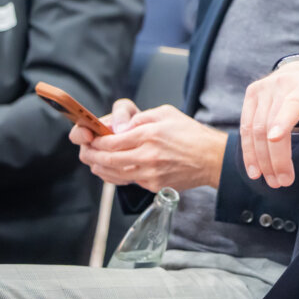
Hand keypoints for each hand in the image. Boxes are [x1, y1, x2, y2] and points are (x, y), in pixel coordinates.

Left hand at [73, 100, 228, 190]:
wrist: (212, 158)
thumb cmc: (191, 133)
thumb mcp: (166, 113)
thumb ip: (140, 118)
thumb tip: (120, 127)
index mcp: (150, 134)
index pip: (111, 141)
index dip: (96, 140)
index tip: (91, 137)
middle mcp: (147, 155)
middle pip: (107, 158)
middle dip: (91, 154)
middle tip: (86, 150)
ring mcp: (150, 173)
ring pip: (114, 173)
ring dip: (99, 167)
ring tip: (93, 161)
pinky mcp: (154, 185)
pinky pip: (128, 180)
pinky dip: (115, 175)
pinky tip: (111, 169)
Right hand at [240, 58, 298, 188]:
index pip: (294, 104)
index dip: (283, 120)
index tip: (275, 138)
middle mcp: (282, 84)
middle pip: (271, 124)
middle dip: (276, 158)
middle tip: (283, 182)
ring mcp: (263, 88)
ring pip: (255, 128)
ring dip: (260, 159)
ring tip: (272, 180)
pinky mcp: (251, 94)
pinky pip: (245, 127)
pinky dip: (249, 151)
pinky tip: (255, 169)